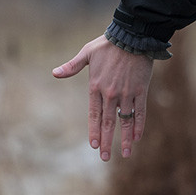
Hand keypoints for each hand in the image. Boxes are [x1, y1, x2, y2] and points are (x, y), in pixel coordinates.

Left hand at [53, 36, 153, 160]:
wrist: (132, 36)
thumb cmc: (108, 43)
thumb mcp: (86, 53)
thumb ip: (72, 66)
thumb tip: (54, 73)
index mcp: (96, 86)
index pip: (94, 114)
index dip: (94, 131)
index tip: (93, 145)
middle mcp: (111, 93)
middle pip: (108, 122)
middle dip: (106, 142)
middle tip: (104, 157)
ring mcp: (127, 93)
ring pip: (125, 121)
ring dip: (125, 139)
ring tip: (125, 154)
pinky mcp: (141, 91)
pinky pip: (140, 112)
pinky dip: (139, 125)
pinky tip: (137, 137)